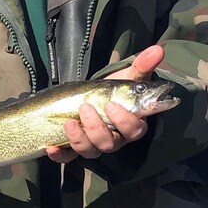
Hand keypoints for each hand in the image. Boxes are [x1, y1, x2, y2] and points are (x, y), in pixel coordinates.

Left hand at [46, 45, 163, 162]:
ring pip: (90, 151)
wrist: (94, 95)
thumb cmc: (116, 90)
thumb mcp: (129, 77)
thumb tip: (158, 49)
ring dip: (79, 139)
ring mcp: (94, 145)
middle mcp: (114, 138)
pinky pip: (68, 157)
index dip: (124, 121)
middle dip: (96, 128)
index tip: (111, 104)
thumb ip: (143, 65)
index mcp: (131, 124)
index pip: (134, 130)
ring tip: (69, 122)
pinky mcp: (74, 148)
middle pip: (109, 143)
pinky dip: (59, 155)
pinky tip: (50, 147)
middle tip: (86, 107)